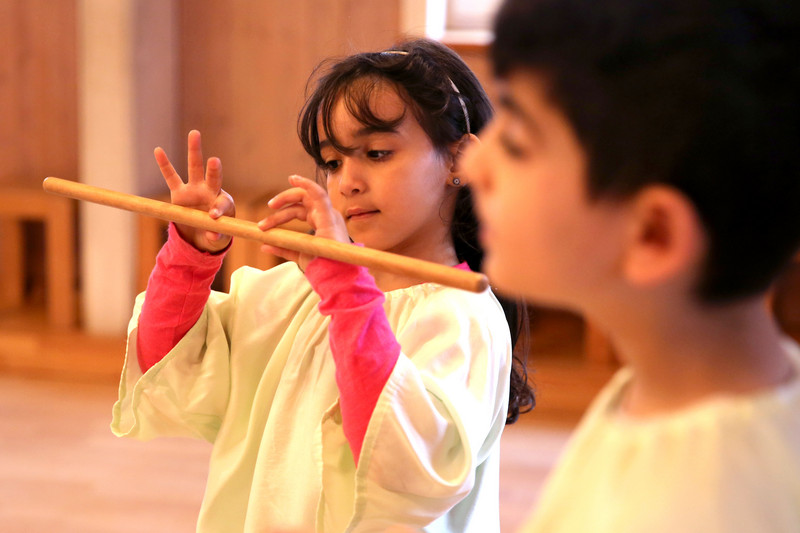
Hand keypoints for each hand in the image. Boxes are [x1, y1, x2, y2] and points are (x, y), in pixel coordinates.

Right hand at [154, 130, 234, 252]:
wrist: (202, 233)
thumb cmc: (216, 233)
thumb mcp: (218, 239)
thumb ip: (217, 237)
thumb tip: (213, 235)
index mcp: (223, 204)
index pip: (222, 203)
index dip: (218, 209)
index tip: (214, 216)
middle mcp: (210, 192)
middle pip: (214, 177)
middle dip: (214, 168)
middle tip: (215, 160)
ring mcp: (194, 190)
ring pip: (194, 168)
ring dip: (194, 151)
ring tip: (195, 134)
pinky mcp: (179, 193)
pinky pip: (170, 177)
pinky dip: (164, 165)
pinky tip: (158, 150)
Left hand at [257, 175, 349, 270]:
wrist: (333, 276)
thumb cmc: (322, 267)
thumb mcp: (299, 253)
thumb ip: (283, 247)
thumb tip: (264, 245)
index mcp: (322, 223)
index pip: (301, 209)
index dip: (285, 208)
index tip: (270, 209)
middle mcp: (326, 216)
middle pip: (302, 201)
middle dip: (283, 200)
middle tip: (268, 211)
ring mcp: (329, 215)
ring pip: (305, 196)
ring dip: (285, 198)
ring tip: (270, 209)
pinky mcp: (329, 217)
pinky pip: (319, 195)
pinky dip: (307, 184)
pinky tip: (294, 179)